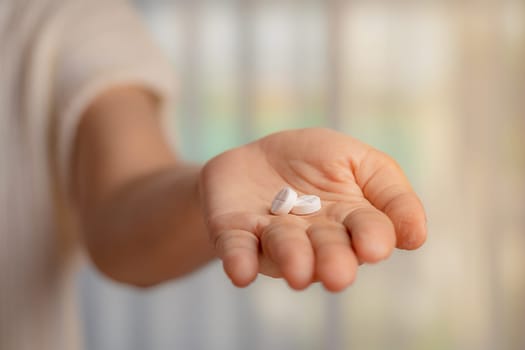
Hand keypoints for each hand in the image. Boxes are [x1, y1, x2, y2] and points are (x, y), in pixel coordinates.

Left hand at [199, 128, 426, 291]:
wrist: (259, 156)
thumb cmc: (315, 161)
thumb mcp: (359, 160)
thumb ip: (390, 191)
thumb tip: (415, 236)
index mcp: (350, 219)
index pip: (368, 232)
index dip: (372, 238)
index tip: (374, 246)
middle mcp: (314, 237)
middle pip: (327, 251)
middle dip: (333, 261)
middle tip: (337, 275)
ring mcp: (273, 237)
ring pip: (285, 250)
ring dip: (293, 260)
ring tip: (299, 272)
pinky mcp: (236, 233)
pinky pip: (238, 249)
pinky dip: (240, 260)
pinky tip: (241, 272)